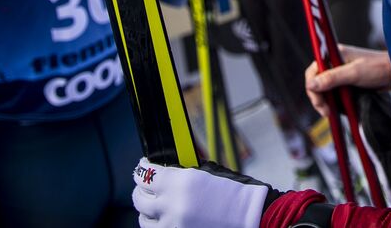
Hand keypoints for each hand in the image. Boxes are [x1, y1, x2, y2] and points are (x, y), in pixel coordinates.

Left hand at [132, 159, 272, 227]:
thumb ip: (181, 172)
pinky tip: (163, 219)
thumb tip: (163, 170)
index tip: (144, 168)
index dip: (142, 170)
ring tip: (154, 206)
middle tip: (146, 186)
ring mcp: (171, 226)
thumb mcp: (206, 173)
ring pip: (143, 219)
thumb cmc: (234, 193)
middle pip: (139, 198)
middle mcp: (171, 205)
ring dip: (147, 210)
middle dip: (141, 189)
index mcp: (178, 182)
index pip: (145, 175)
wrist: (250, 218)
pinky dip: (156, 225)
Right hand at [304, 45, 390, 118]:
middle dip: (319, 98)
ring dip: (327, 101)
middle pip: (317, 82)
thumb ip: (332, 78)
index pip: (313, 71)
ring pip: (325, 89)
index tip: (320, 103)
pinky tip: (341, 108)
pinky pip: (335, 93)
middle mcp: (335, 62)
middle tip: (327, 112)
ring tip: (333, 112)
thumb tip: (311, 84)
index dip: (312, 88)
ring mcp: (341, 72)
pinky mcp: (347, 81)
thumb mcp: (354, 74)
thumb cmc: (377, 68)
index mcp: (333, 55)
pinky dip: (336, 101)